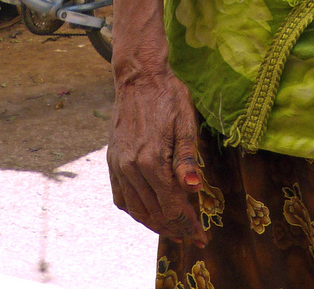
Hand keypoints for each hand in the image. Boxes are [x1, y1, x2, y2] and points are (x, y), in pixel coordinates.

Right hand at [108, 68, 206, 244]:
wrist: (139, 77)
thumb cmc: (168, 96)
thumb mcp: (186, 122)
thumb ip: (188, 158)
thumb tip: (194, 188)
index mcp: (151, 159)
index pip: (171, 205)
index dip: (187, 223)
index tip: (201, 236)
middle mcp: (130, 167)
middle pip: (153, 212)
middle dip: (174, 228)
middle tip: (190, 235)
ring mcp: (118, 165)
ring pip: (135, 209)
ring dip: (154, 223)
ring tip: (172, 229)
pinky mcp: (112, 160)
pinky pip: (120, 197)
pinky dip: (134, 210)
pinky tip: (147, 211)